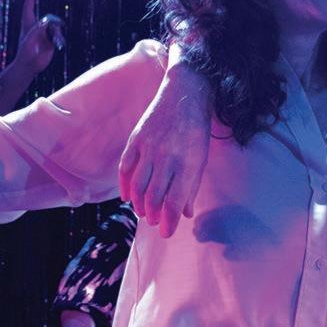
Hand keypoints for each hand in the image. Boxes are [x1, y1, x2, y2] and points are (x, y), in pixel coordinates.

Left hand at [15, 0, 63, 75]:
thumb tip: (47, 21)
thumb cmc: (25, 53)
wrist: (30, 66)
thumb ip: (37, 29)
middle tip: (55, 28)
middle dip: (52, 22)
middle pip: (46, 19)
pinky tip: (58, 44)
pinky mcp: (51, 42)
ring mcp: (44, 35)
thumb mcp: (29, 40)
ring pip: (54, 28)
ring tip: (56, 41)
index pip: (28, 10)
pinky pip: (58, 36)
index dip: (30, 0)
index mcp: (27, 26)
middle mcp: (36, 29)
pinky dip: (59, 39)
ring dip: (56, 33)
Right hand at [119, 54, 211, 237]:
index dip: (168, 221)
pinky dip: (125, 185)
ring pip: (138, 185)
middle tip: (154, 223)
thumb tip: (184, 213)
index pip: (174, 200)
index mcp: (188, 163)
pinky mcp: (136, 138)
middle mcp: (167, 156)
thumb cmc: (197, 129)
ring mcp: (149, 147)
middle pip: (154, 196)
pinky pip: (125, 167)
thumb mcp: (201, 157)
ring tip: (143, 213)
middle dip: (153, 215)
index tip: (166, 233)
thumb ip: (191, 185)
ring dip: (139, 204)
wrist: (185, 93)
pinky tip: (127, 196)